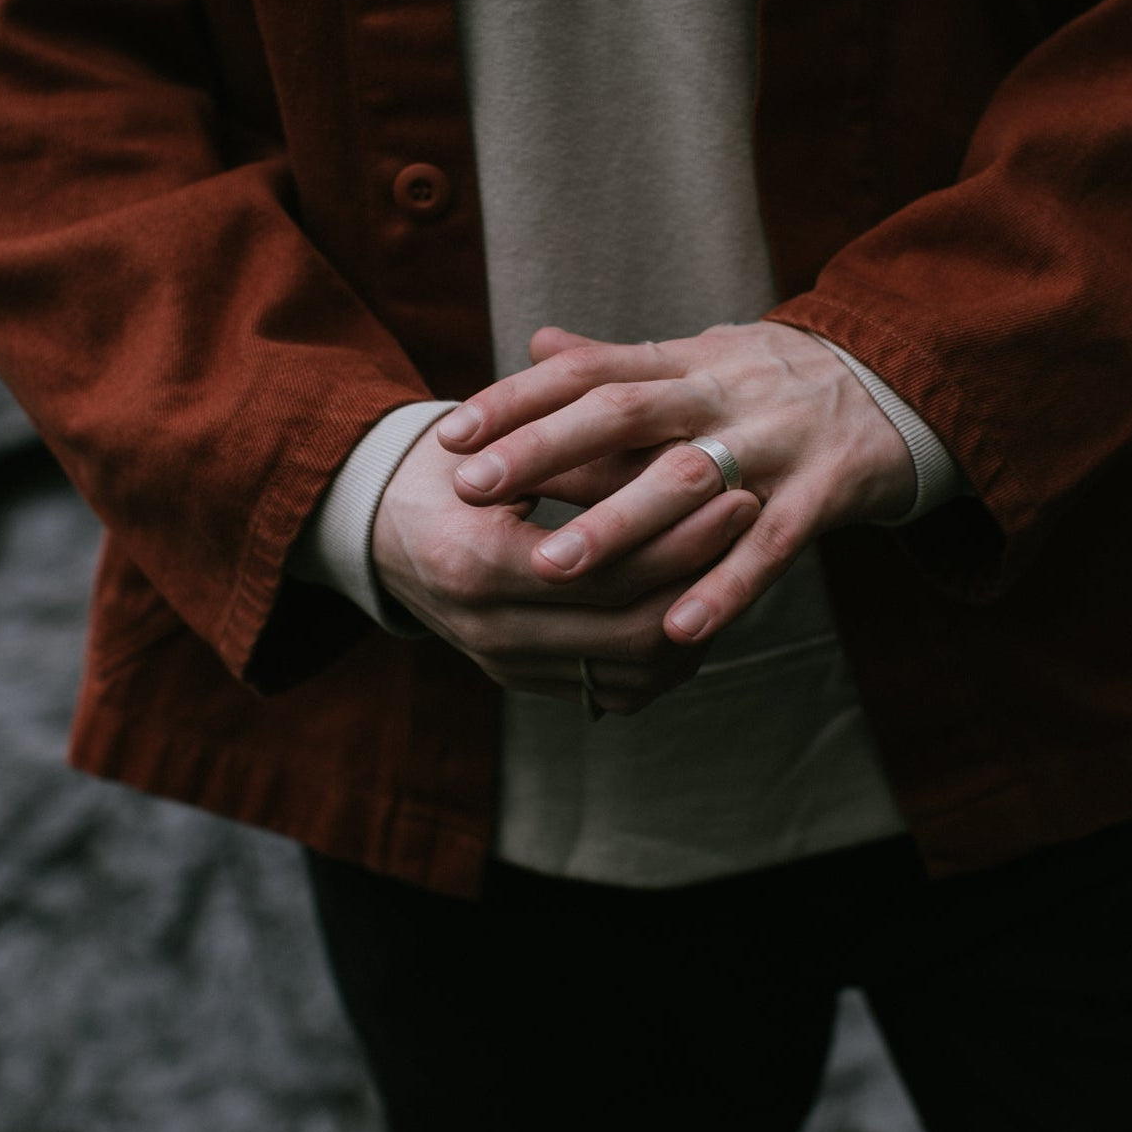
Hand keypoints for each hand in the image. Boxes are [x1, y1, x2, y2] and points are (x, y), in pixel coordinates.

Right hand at [371, 420, 759, 712]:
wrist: (381, 525)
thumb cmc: (446, 466)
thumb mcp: (498, 442)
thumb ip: (576, 453)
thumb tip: (682, 455)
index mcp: (476, 564)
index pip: (606, 567)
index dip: (680, 533)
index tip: (733, 488)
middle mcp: (489, 630)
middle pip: (630, 629)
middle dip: (703, 574)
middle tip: (750, 514)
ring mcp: (505, 665)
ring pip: (632, 671)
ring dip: (694, 619)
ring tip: (734, 559)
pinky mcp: (522, 680)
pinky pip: (614, 689)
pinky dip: (667, 655)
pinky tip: (698, 603)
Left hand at [434, 322, 915, 644]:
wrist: (898, 382)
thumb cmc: (772, 381)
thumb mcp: (698, 357)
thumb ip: (618, 359)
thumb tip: (536, 339)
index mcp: (686, 362)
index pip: (590, 370)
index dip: (519, 399)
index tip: (452, 435)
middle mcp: (723, 393)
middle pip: (624, 413)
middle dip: (545, 449)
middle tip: (473, 488)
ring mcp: (775, 441)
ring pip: (690, 480)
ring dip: (619, 524)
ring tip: (550, 567)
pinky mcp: (826, 491)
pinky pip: (773, 543)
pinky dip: (726, 584)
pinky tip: (675, 629)